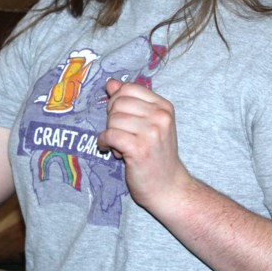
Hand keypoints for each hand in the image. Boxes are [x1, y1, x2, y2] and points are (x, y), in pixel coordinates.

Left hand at [97, 79, 189, 211]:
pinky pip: (109, 135)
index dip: (117, 101)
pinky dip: (104, 142)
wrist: (167, 187)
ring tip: (120, 146)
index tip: (120, 116)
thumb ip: (130, 101)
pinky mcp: (139, 149)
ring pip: (112, 119)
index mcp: (164, 107)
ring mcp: (151, 133)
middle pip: (118, 103)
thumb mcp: (148, 123)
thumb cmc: (156, 154)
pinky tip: (110, 150)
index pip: (128, 88)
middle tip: (121, 134)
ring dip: (110, 133)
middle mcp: (160, 117)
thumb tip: (111, 83)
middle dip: (112, 118)